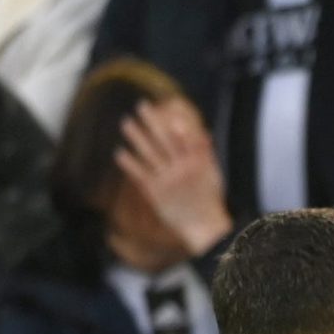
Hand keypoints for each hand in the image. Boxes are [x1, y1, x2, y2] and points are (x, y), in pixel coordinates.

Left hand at [117, 98, 230, 255]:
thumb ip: (206, 153)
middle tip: (142, 106)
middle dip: (153, 122)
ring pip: (149, 154)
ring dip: (136, 137)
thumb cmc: (209, 200)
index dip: (174, 121)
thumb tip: (203, 132)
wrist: (203, 226)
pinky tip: (119, 152)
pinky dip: (130, 163)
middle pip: (164, 140)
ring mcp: (167, 180)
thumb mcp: (214, 175)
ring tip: (126, 122)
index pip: (185, 137)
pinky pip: (140, 174)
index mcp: (197, 163)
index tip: (166, 107)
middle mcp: (181, 168)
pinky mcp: (155, 192)